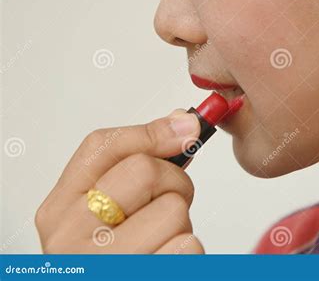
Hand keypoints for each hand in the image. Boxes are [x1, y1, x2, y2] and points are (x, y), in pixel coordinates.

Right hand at [35, 110, 204, 253]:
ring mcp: (105, 265)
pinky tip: (166, 263)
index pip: (103, 145)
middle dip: (174, 183)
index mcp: (59, 210)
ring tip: (161, 244)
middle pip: (146, 171)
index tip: (186, 131)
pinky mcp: (141, 280)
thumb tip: (182, 123)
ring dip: (181, 226)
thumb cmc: (116, 257)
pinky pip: (188, 247)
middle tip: (170, 205)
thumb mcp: (107, 212)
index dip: (153, 132)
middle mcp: (71, 238)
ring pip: (174, 210)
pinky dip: (189, 255)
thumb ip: (136, 165)